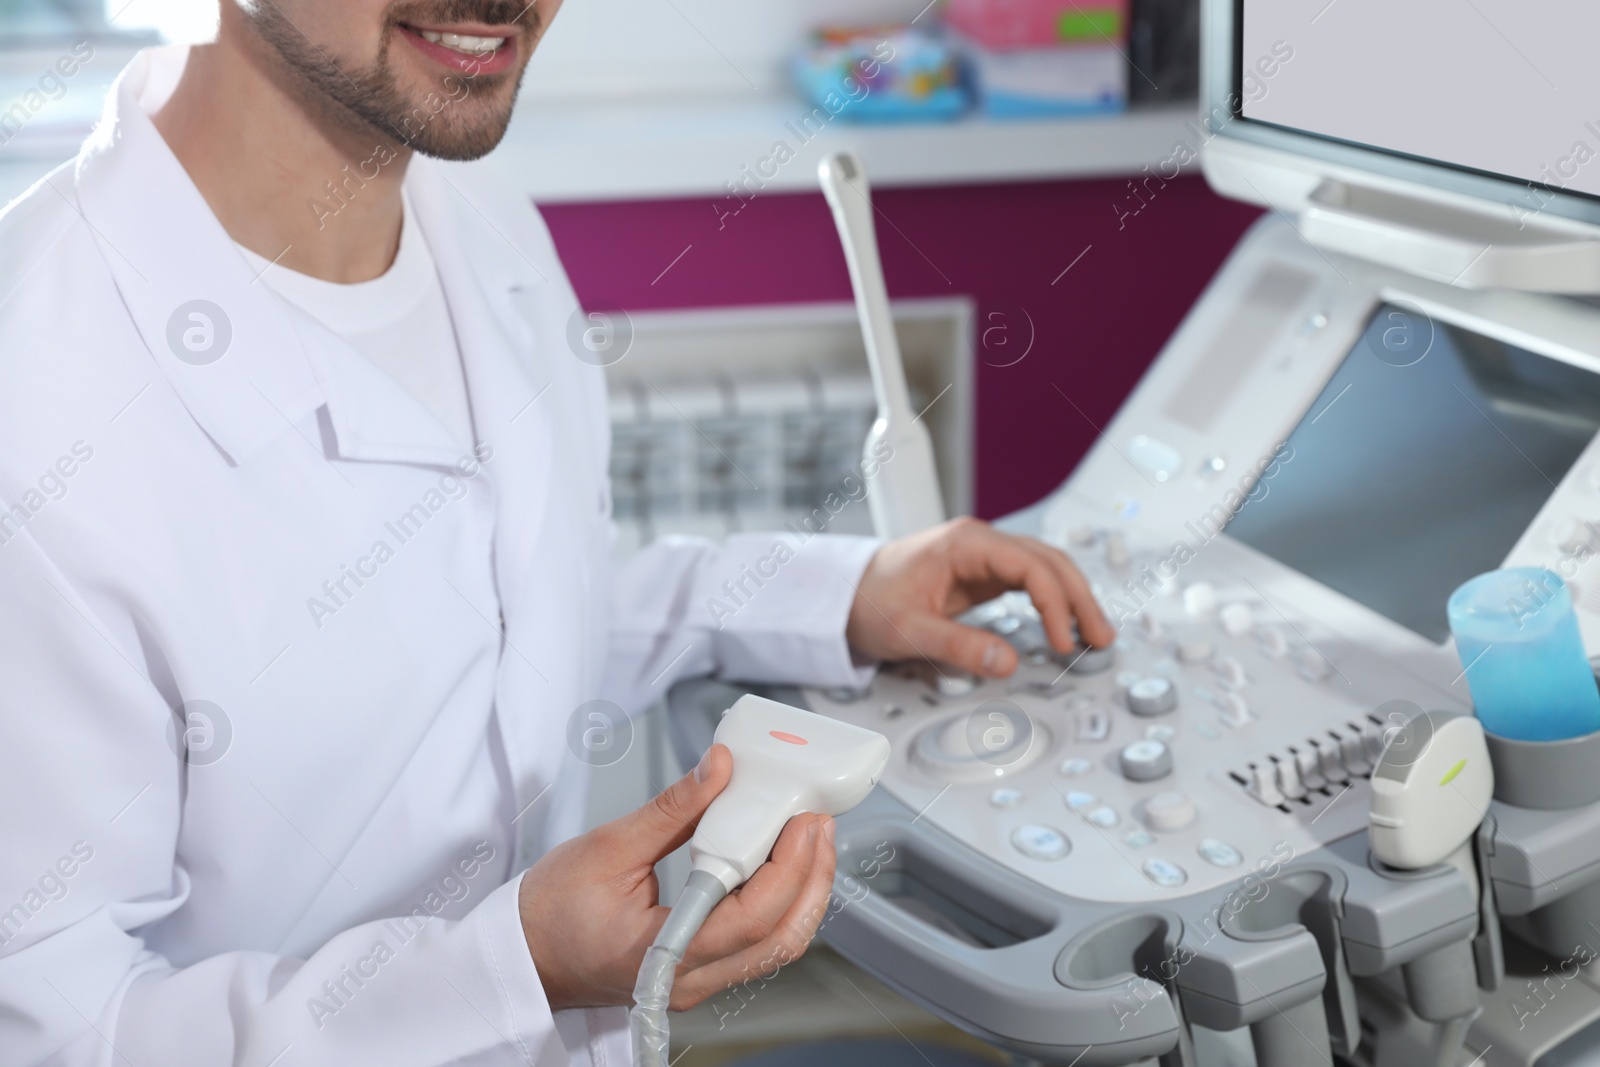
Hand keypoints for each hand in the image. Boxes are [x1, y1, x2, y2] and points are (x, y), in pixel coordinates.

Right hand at [518, 744, 835, 1011]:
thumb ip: (673, 810)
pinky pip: (756, 946)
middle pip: (780, 940)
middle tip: (818, 824)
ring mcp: (694, 981)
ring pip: (775, 948)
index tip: (803, 822)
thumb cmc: (547, 914)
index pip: (751, 919)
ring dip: (802, 892)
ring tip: (808, 839)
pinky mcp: (695, 971)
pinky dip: (779, 903)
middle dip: (812, 878)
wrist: (521, 955)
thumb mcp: (607, 847)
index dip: (789, 868)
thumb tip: (719, 770)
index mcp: (662, 953)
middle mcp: (686, 979)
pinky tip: (780, 864)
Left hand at [846, 517, 1113, 677]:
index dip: (1055, 603)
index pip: (1030, 565)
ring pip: (1044, 569)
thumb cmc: (869, 602)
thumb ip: (960, 647)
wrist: (843, 596)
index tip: (1061, 639)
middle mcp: (979, 542)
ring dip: (1072, 599)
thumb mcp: (911, 631)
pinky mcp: (980, 573)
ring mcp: (982, 556)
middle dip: (1079, 599)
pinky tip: (1065, 624)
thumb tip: (1008, 663)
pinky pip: (1029, 582)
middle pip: (1049, 562)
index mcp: (965, 544)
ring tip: (1094, 634)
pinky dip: (1052, 602)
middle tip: (1100, 637)